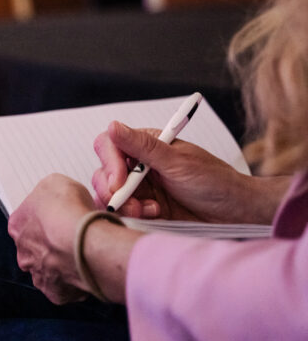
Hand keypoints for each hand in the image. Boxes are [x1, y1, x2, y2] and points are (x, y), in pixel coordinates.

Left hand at [7, 174, 92, 303]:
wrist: (85, 242)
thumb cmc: (69, 211)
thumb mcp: (56, 183)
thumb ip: (49, 192)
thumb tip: (54, 197)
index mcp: (17, 225)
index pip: (27, 220)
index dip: (46, 217)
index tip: (61, 216)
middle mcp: (23, 253)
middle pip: (37, 247)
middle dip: (53, 243)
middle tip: (74, 237)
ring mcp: (38, 274)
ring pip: (50, 268)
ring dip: (63, 263)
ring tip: (83, 254)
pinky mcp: (56, 293)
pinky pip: (65, 287)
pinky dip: (75, 281)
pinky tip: (86, 270)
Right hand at [91, 121, 283, 222]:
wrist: (236, 213)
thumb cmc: (215, 182)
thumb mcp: (178, 162)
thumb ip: (143, 147)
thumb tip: (114, 125)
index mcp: (146, 145)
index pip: (110, 145)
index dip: (109, 163)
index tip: (119, 182)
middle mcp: (139, 164)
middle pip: (104, 172)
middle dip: (114, 190)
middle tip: (131, 203)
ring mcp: (141, 187)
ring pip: (110, 194)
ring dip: (125, 204)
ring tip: (148, 210)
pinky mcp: (144, 207)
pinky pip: (124, 211)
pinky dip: (134, 215)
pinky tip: (154, 214)